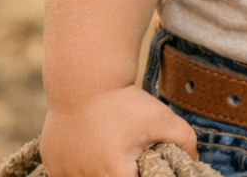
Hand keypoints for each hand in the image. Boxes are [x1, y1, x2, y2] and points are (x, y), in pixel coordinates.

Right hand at [40, 84, 197, 176]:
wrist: (86, 79)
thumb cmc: (125, 101)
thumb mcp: (162, 118)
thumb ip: (184, 140)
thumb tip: (194, 159)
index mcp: (114, 176)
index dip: (142, 173)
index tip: (142, 161)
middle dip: (121, 169)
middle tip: (125, 148)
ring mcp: (64, 173)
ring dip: (99, 168)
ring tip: (108, 145)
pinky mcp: (52, 163)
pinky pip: (68, 173)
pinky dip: (80, 165)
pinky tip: (90, 145)